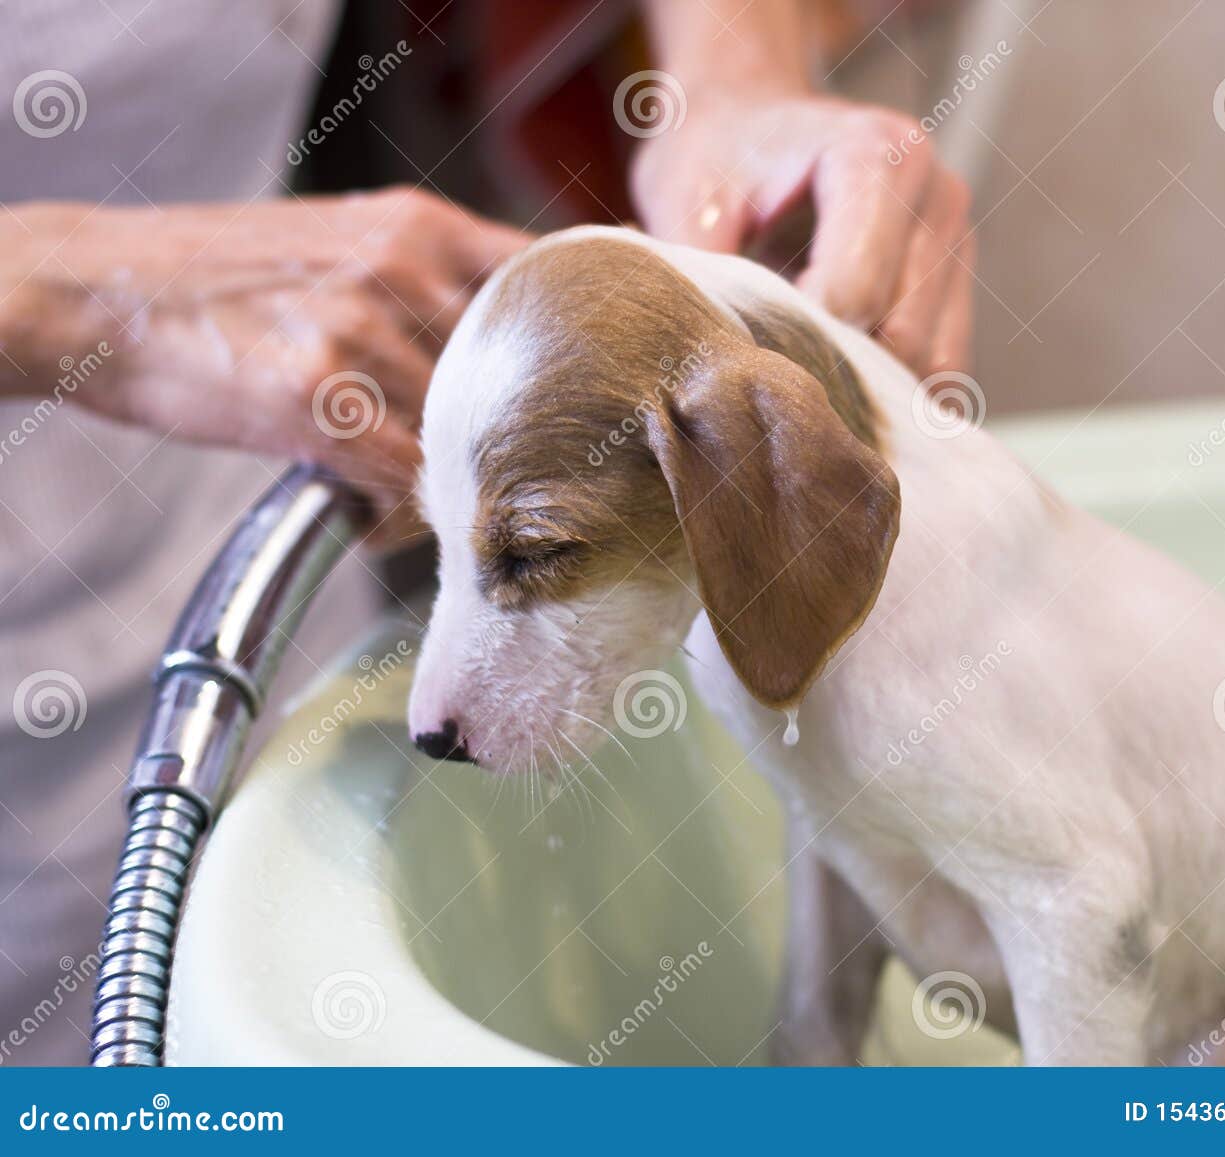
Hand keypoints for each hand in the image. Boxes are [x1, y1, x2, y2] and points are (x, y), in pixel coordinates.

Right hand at [1, 188, 526, 541]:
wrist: (99, 293)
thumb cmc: (221, 279)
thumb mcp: (343, 244)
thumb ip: (430, 287)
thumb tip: (511, 361)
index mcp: (422, 227)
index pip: (550, 286)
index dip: (577, 351)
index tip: (589, 396)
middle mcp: (406, 271)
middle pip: (518, 375)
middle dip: (512, 434)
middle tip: (500, 474)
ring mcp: (365, 333)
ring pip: (466, 434)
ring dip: (454, 481)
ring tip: (422, 498)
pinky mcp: (322, 399)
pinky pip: (410, 479)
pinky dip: (406, 513)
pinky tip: (380, 517)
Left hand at [630, 92, 973, 378]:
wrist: (749, 121)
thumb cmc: (716, 157)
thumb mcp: (687, 204)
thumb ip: (703, 278)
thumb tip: (717, 371)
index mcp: (876, 155)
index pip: (855, 293)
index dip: (798, 343)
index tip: (750, 354)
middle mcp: (935, 193)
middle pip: (902, 335)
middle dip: (836, 372)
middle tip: (772, 382)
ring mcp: (957, 239)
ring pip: (933, 362)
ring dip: (869, 388)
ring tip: (804, 377)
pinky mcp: (958, 281)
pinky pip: (946, 366)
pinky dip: (895, 389)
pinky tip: (841, 379)